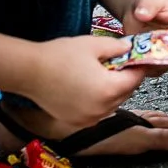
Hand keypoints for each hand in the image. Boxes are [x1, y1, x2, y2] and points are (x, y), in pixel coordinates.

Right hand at [23, 35, 144, 129]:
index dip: (138, 67)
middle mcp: (102, 108)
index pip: (136, 79)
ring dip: (113, 92)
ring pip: (113, 104)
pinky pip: (98, 113)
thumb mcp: (93, 44)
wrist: (29, 72)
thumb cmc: (59, 56)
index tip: (138, 60)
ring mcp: (89, 119)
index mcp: (109, 89)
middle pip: (126, 93)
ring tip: (102, 75)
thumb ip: (116, 47)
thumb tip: (129, 48)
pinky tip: (89, 88)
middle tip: (121, 65)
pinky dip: (99, 102)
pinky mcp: (77, 123)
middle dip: (126, 79)